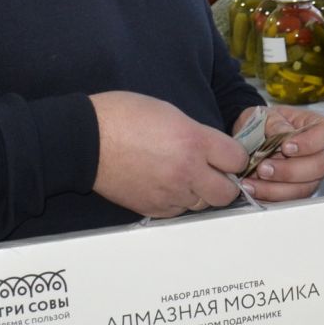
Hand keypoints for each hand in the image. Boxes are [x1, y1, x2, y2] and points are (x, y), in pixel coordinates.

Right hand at [90, 91, 248, 216]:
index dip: (235, 156)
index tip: (228, 154)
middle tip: (214, 171)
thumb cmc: (123, 117)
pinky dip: (178, 201)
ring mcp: (170, 193)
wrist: (86, 139)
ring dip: (200, 192)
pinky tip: (166, 185)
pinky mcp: (153, 207)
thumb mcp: (171, 112)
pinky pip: (178, 211)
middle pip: (227, 192)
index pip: (237, 159)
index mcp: (194, 141)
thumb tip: (213, 149)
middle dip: (225, 182)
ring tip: (184, 176)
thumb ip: (198, 134)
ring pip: (202, 204)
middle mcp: (187, 171)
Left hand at [235, 105, 323, 201]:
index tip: (287, 147)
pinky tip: (251, 188)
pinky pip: (288, 200)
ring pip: (304, 188)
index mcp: (316, 127)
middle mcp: (318, 153)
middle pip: (319, 166)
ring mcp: (308, 175)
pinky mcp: (295, 191)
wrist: (249, 138)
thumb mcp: (265, 115)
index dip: (311, 143)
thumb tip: (283, 134)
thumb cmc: (264, 123)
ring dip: (275, 188)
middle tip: (263, 167)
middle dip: (289, 171)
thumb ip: (275, 123)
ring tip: (252, 180)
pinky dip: (267, 196)